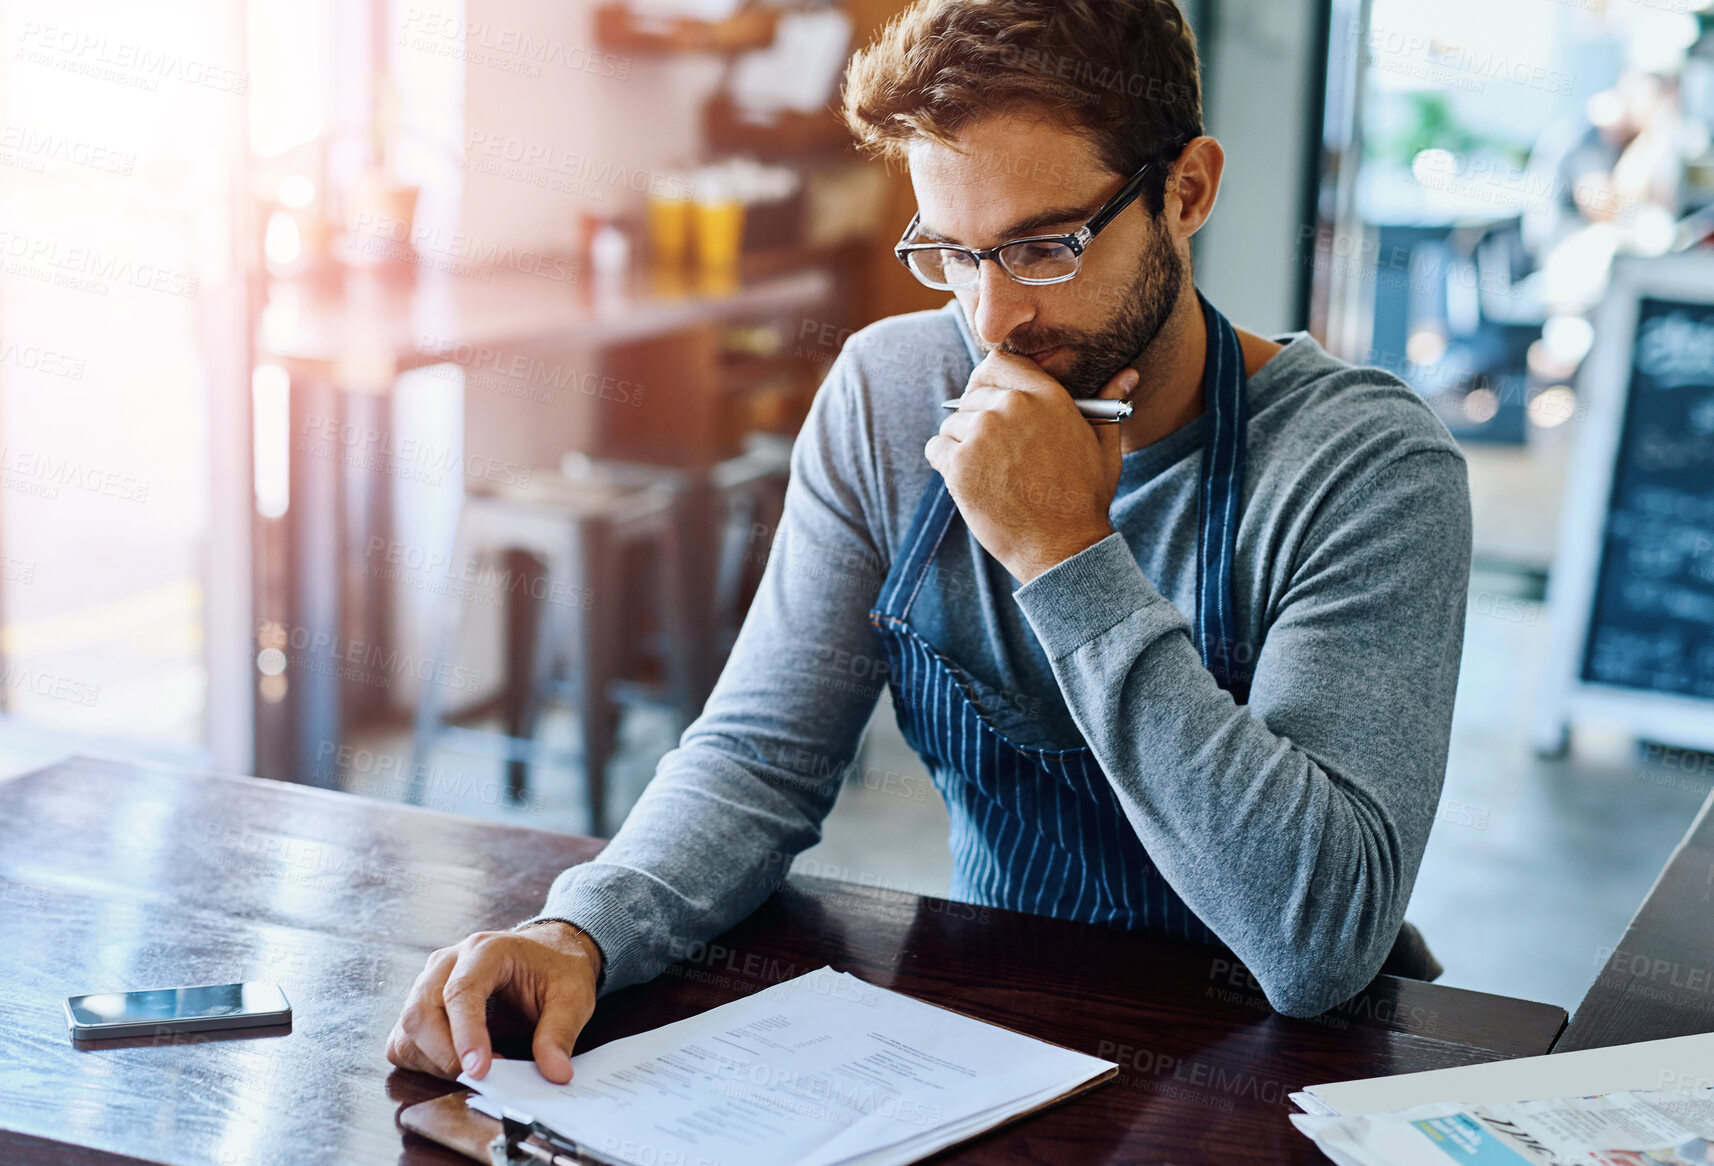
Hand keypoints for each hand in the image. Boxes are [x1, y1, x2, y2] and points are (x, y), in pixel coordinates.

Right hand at [386, 921, 602, 1084]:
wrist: (547, 951)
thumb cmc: (557, 969)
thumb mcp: (573, 997)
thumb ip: (560, 1034)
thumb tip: (555, 1073)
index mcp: (485, 950)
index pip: (461, 992)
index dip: (466, 1035)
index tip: (480, 1071)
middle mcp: (448, 961)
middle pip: (421, 1011)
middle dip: (445, 1055)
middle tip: (482, 1077)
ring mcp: (429, 981)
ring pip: (408, 1028)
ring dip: (434, 1061)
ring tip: (477, 1070)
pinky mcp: (422, 1003)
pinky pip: (404, 1038)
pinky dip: (423, 1060)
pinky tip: (457, 1064)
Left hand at [926, 353, 1139, 582]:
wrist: (1062, 546)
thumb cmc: (1084, 498)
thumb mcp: (1104, 446)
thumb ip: (1108, 404)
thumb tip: (1127, 374)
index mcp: (1046, 395)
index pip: (997, 361)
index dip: (989, 380)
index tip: (990, 399)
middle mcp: (1011, 407)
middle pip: (972, 395)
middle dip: (977, 417)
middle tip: (995, 450)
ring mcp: (982, 435)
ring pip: (952, 423)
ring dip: (962, 443)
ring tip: (990, 471)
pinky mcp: (960, 465)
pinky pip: (937, 448)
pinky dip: (946, 462)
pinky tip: (972, 480)